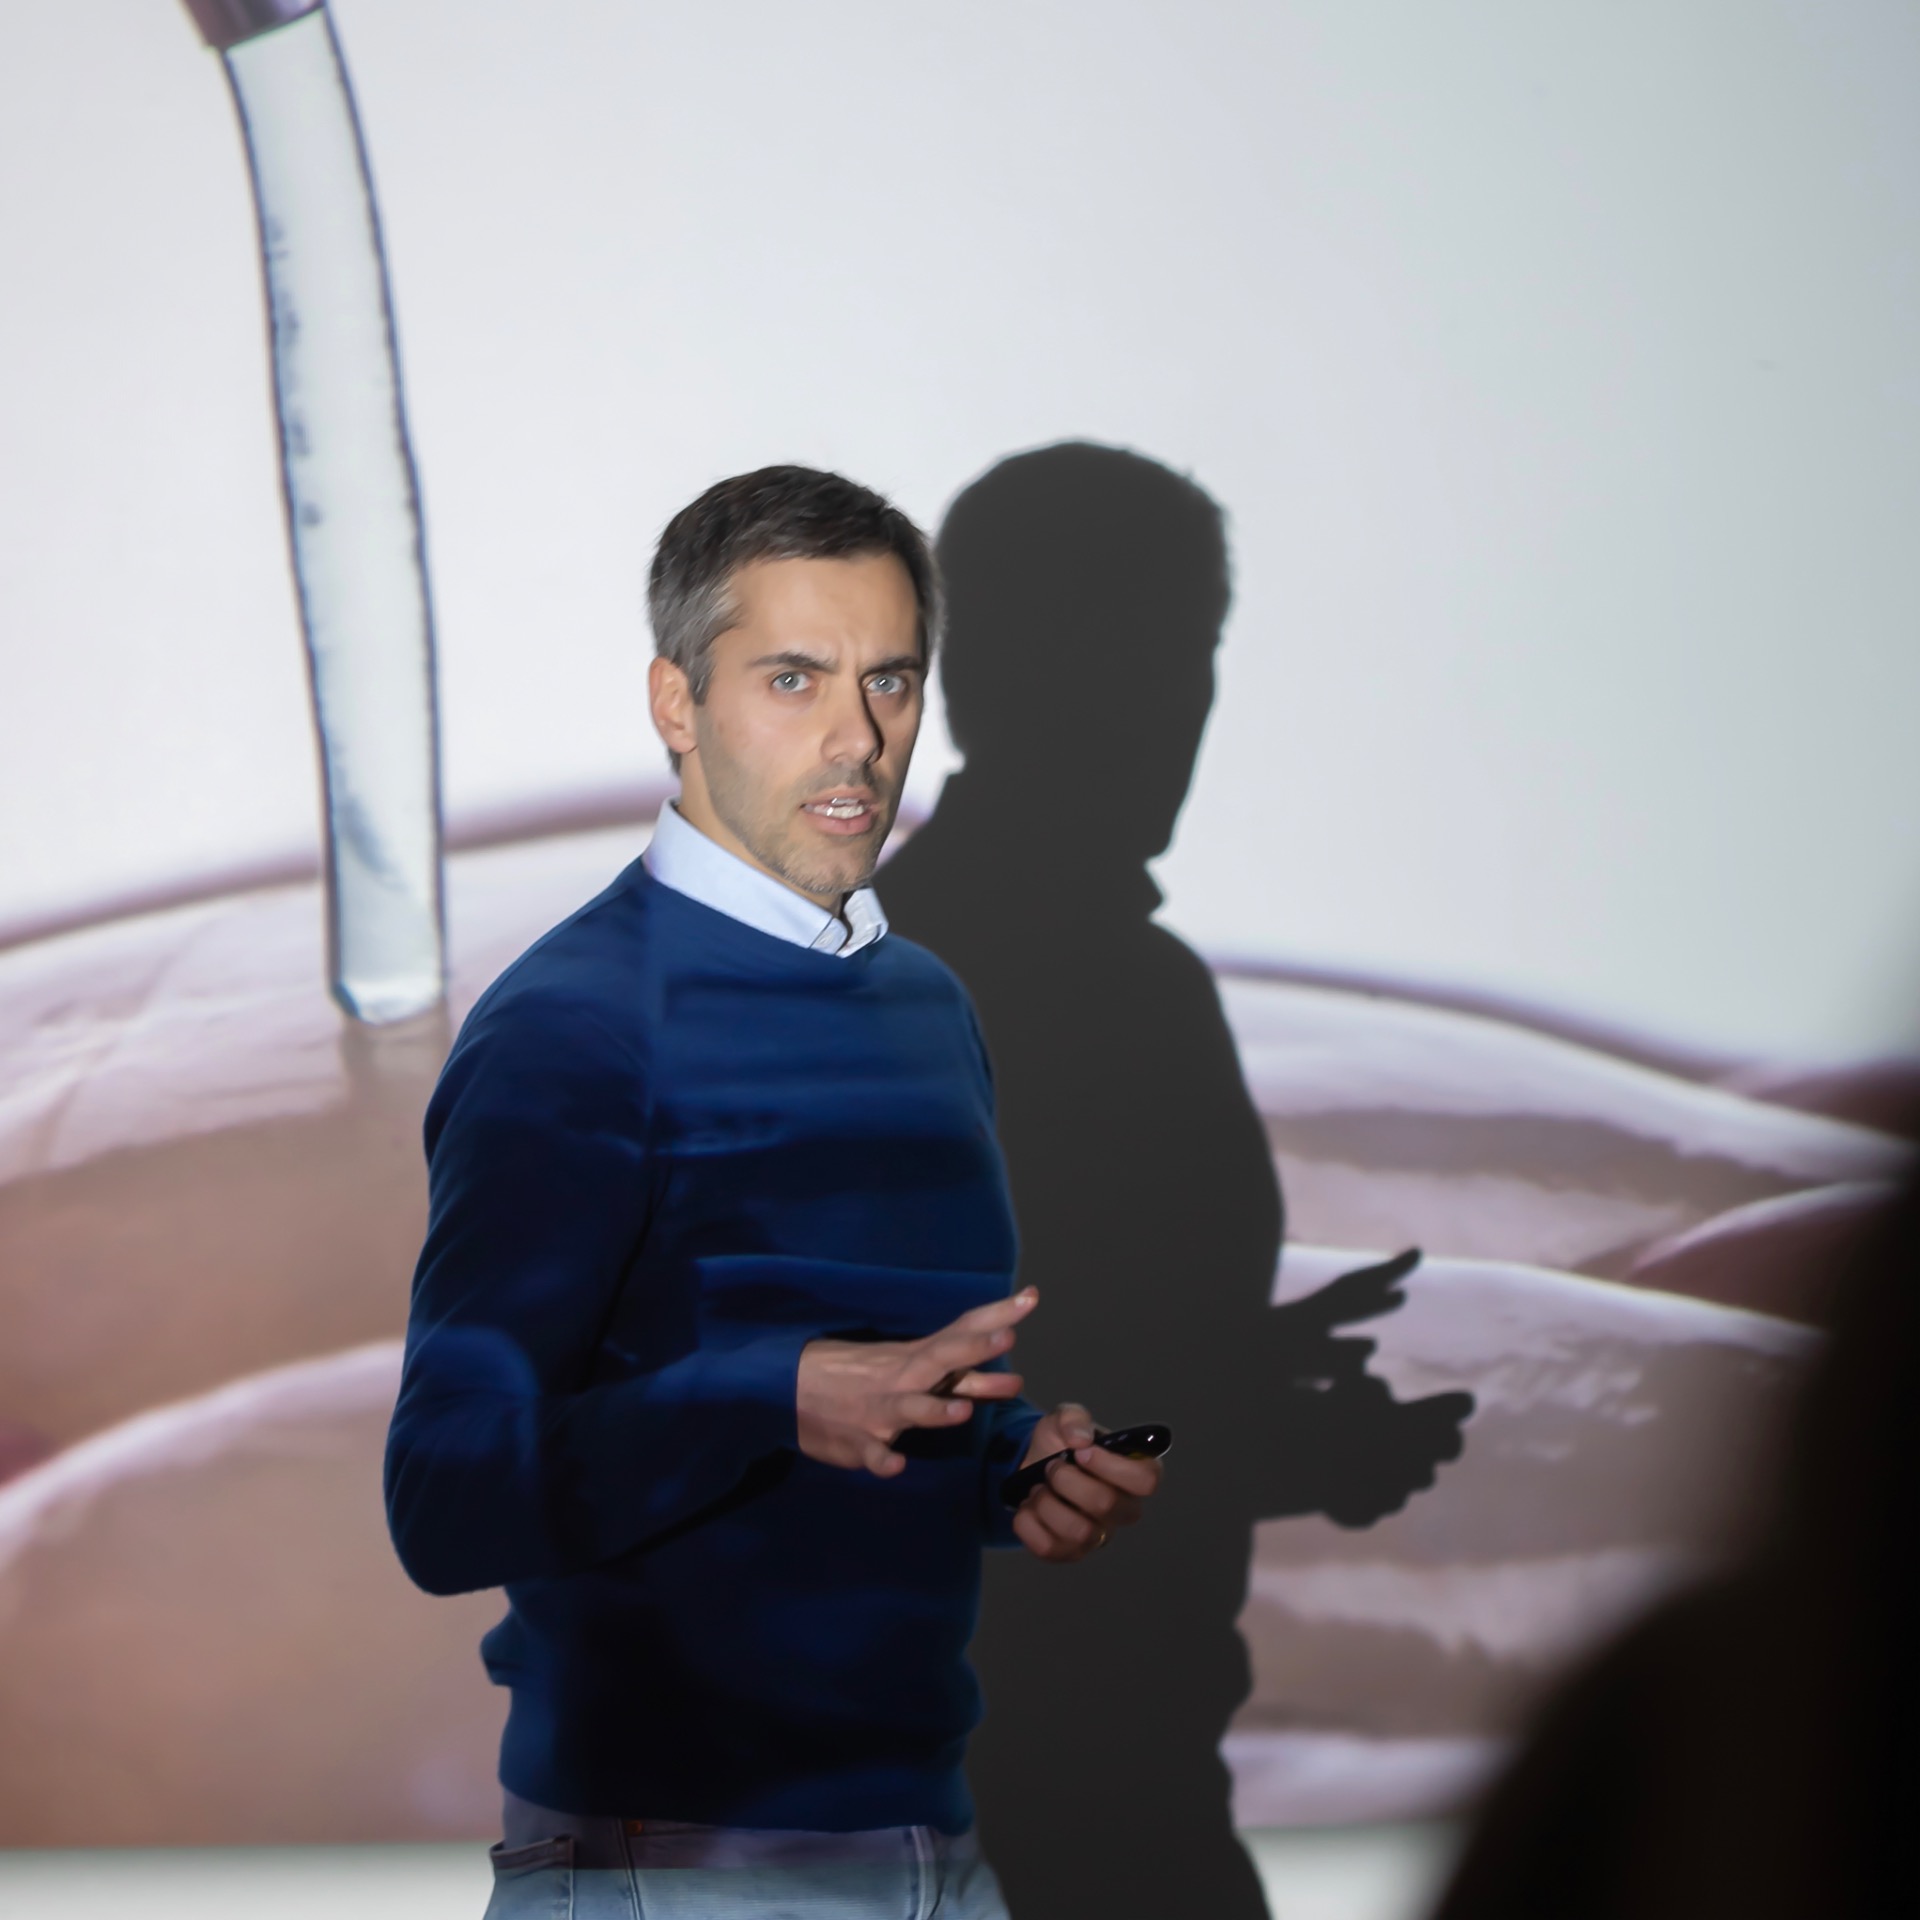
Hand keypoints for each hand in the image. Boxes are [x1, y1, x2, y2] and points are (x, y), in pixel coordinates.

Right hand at [797, 1288, 1036, 1477]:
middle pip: (941, 1361)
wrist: (787, 1388)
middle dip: (972, 1351)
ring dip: (935, 1410)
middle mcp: (901, 1380)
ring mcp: (878, 1411)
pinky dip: (884, 1459)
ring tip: (962, 1412)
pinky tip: (897, 1464)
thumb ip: (962, 1377)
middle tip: (1007, 1339)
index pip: (960, 1332)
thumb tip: (1012, 1377)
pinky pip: (873, 1454)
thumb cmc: (858, 1376)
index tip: (1031, 1299)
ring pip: (910, 1409)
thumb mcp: (908, 1366)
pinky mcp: (857, 1442)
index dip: (996, 1316)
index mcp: (914, 1358)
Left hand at [1011, 1402, 1162, 1562]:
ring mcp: (1098, 1536)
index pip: (1147, 1480)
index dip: (1112, 1466)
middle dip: (1067, 1479)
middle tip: (1051, 1466)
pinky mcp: (1069, 1553)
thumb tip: (1080, 1438)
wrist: (1031, 1466)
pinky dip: (1029, 1523)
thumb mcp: (1064, 1418)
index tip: (1082, 1453)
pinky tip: (1029, 1507)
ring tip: (1039, 1488)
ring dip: (1047, 1503)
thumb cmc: (1061, 1443)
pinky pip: (1049, 1548)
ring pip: (1079, 1532)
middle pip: (1106, 1504)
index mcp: (1134, 1472)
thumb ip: (1073, 1418)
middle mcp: (1124, 1510)